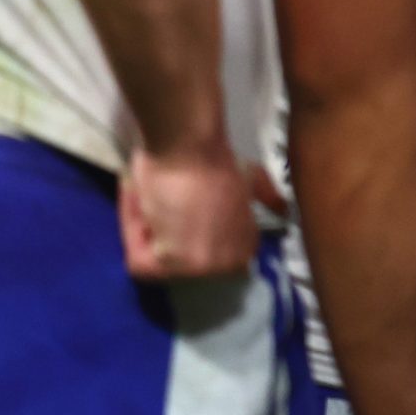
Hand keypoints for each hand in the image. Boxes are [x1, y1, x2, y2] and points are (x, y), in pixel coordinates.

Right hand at [119, 147, 256, 280]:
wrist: (191, 146)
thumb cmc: (215, 159)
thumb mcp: (251, 179)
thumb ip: (266, 197)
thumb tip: (283, 210)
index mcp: (243, 251)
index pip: (210, 253)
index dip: (190, 230)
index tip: (180, 206)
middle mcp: (225, 266)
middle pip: (182, 259)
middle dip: (168, 234)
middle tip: (163, 203)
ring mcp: (200, 269)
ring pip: (157, 261)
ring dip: (148, 230)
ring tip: (152, 199)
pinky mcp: (170, 264)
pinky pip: (138, 260)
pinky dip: (133, 233)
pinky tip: (141, 205)